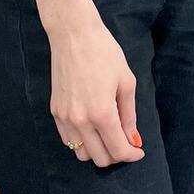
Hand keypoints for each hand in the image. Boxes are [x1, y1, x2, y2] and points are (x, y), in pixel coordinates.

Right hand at [46, 8, 144, 166]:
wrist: (73, 35)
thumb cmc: (104, 53)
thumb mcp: (126, 83)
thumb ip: (129, 116)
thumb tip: (133, 140)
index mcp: (102, 113)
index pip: (118, 150)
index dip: (131, 155)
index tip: (138, 151)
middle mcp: (81, 121)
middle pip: (100, 158)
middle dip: (116, 155)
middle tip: (125, 142)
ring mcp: (65, 118)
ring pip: (81, 154)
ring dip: (98, 151)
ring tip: (108, 136)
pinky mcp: (55, 112)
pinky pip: (68, 140)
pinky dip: (82, 142)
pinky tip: (92, 129)